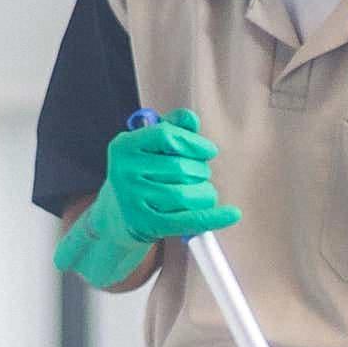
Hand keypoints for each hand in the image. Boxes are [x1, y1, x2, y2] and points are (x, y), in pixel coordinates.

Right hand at [54, 109, 240, 286]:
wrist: (115, 217)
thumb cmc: (139, 175)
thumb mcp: (146, 147)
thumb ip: (171, 127)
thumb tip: (192, 121)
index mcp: (123, 147)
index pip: (166, 136)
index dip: (194, 142)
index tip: (208, 151)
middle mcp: (124, 173)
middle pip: (180, 167)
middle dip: (200, 171)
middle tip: (199, 176)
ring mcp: (133, 201)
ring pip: (186, 194)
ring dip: (205, 193)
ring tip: (203, 193)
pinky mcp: (145, 225)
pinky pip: (187, 220)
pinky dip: (213, 218)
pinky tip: (232, 215)